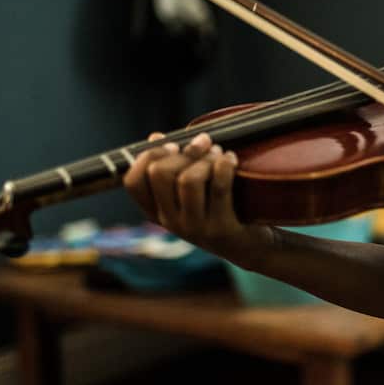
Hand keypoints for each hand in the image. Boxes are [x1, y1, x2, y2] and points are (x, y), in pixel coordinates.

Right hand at [122, 131, 267, 259]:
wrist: (250, 246)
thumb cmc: (219, 209)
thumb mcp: (191, 192)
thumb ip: (173, 166)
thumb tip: (155, 137)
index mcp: (157, 212)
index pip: (133, 182)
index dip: (149, 156)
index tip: (173, 146)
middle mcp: (171, 222)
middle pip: (159, 173)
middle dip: (184, 151)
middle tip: (205, 145)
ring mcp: (195, 228)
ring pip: (188, 180)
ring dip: (207, 160)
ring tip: (221, 156)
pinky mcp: (220, 229)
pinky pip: (218, 188)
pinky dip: (225, 166)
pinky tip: (231, 160)